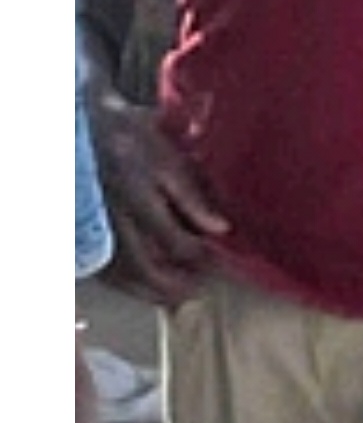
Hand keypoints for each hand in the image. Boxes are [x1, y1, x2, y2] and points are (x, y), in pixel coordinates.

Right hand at [86, 93, 226, 307]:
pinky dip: (123, 282)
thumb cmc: (133, 139)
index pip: (175, 243)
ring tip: (173, 296)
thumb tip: (220, 229)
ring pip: (120, 275)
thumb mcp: (170, 159)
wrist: (86, 127)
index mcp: (139, 199)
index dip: (199, 258)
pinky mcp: (82, 232)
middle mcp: (114, 219)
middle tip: (197, 291)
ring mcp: (94, 229)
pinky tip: (139, 285)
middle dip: (173, 286)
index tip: (218, 263)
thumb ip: (193, 197)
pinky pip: (101, 268)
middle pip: (144, 268)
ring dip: (148, 291)